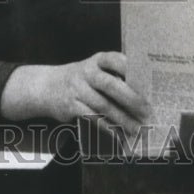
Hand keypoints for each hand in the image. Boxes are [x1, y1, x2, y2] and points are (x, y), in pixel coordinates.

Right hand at [1, 51, 150, 135]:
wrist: (46, 86)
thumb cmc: (80, 80)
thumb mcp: (93, 69)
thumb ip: (113, 76)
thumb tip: (143, 95)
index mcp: (96, 60)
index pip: (115, 60)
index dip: (131, 69)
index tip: (148, 81)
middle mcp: (86, 72)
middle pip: (111, 84)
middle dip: (131, 99)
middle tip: (147, 110)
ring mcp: (77, 89)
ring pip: (103, 105)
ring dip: (122, 119)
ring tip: (137, 128)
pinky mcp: (71, 106)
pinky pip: (92, 117)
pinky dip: (107, 127)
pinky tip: (119, 134)